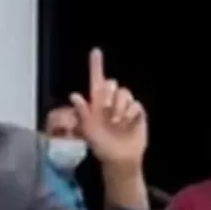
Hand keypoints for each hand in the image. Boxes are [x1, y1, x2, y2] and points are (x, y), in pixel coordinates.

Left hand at [70, 49, 145, 172]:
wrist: (119, 158)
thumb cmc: (101, 146)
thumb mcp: (88, 131)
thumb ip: (82, 113)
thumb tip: (74, 95)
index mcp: (96, 103)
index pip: (96, 80)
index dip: (96, 65)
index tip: (95, 51)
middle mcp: (110, 101)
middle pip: (112, 83)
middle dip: (109, 95)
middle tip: (106, 109)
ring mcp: (124, 106)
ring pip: (124, 92)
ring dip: (119, 107)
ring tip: (116, 122)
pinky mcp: (137, 112)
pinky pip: (135, 104)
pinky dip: (130, 114)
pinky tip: (127, 124)